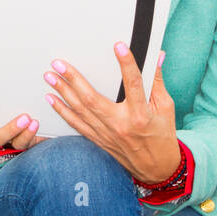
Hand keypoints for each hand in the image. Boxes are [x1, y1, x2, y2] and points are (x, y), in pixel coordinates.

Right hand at [0, 90, 45, 150]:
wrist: (22, 100)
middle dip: (7, 130)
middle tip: (21, 117)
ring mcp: (11, 141)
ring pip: (15, 143)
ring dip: (22, 133)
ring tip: (30, 119)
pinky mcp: (27, 142)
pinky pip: (27, 143)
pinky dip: (31, 134)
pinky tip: (36, 123)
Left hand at [42, 44, 178, 184]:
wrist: (156, 169)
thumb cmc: (162, 136)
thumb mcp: (166, 108)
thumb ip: (157, 82)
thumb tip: (157, 56)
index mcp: (141, 114)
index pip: (134, 84)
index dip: (127, 64)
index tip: (119, 46)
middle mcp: (121, 125)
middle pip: (92, 99)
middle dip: (74, 79)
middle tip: (59, 64)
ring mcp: (107, 134)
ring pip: (80, 111)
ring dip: (63, 92)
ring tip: (50, 76)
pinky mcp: (99, 140)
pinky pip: (77, 125)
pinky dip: (63, 111)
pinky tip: (51, 99)